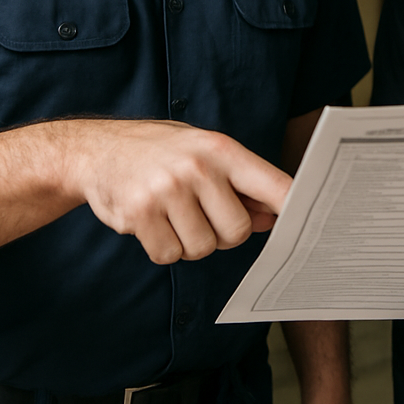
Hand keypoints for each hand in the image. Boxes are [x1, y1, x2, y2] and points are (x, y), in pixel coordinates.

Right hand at [61, 119, 290, 264]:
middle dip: (222, 233)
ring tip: (172, 211)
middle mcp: (197, 168)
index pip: (272, 184)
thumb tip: (273, 218)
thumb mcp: (203, 153)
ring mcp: (167, 191)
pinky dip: (163, 247)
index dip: (292, 209)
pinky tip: (152, 220)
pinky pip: (169, 255)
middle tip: (200, 213)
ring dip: (189, 241)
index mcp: (221, 148)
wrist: (97, 149)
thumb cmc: (161, 152)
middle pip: (237, 232)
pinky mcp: (140, 215)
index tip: (306, 225)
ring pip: (202, 249)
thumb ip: (239, 184)